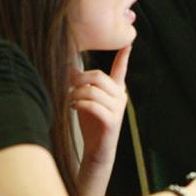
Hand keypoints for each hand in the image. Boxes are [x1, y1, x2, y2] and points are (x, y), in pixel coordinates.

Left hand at [70, 45, 129, 195]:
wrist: (96, 151)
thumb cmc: (91, 124)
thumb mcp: (86, 100)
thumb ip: (82, 84)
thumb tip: (68, 65)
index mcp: (116, 90)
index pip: (121, 70)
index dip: (124, 56)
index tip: (128, 43)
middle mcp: (120, 97)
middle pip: (99, 77)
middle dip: (80, 78)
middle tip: (68, 84)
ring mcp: (117, 109)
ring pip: (93, 91)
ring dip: (76, 93)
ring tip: (68, 99)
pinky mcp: (111, 121)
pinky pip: (93, 106)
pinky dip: (80, 104)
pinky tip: (73, 107)